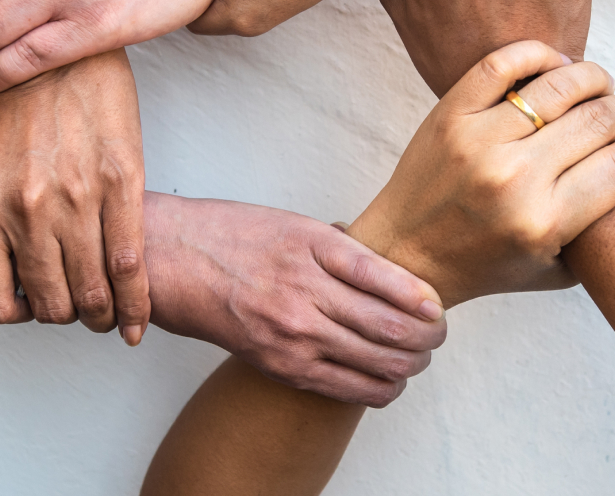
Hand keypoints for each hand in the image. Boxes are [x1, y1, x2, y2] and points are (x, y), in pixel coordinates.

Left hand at [0, 49, 150, 344]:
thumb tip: (4, 269)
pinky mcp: (119, 182)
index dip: (15, 316)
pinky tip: (134, 322)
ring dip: (99, 315)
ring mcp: (74, 199)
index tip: (28, 309)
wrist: (54, 50)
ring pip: (91, 293)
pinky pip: (130, 262)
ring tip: (104, 316)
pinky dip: (135, 302)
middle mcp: (24, 211)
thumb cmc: (13, 105)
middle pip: (49, 303)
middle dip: (64, 315)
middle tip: (75, 309)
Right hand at [143, 192, 446, 407]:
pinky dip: (379, 389)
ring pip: (377, 363)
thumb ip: (346, 250)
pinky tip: (389, 383)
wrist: (175, 261)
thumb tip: (396, 273)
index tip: (439, 306)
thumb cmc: (235, 235)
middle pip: (392, 328)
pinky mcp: (281, 363)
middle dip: (428, 338)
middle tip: (437, 335)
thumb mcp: (298, 224)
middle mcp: (307, 292)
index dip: (426, 300)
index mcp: (316, 249)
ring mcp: (293, 333)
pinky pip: (345, 388)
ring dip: (410, 365)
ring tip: (417, 358)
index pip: (391, 281)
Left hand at [347, 41, 614, 306]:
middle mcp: (513, 179)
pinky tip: (553, 65)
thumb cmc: (485, 264)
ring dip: (593, 79)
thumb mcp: (555, 267)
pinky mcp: (449, 114)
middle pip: (599, 120)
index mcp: (545, 221)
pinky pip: (502, 64)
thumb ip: (601, 233)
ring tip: (597, 86)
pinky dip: (537, 54)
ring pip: (559, 85)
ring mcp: (478, 142)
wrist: (406, 252)